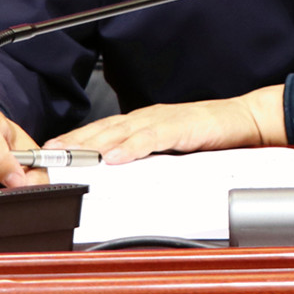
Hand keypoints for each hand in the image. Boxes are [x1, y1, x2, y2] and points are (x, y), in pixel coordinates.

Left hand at [47, 84, 285, 164]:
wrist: (244, 120)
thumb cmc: (209, 134)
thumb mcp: (171, 149)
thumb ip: (147, 158)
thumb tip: (119, 175)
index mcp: (142, 123)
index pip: (101, 132)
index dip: (75, 141)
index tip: (50, 154)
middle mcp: (146, 118)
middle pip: (103, 130)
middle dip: (74, 143)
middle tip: (49, 155)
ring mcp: (162, 120)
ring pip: (121, 131)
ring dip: (94, 145)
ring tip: (71, 156)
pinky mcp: (180, 127)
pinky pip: (151, 138)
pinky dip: (132, 147)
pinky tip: (116, 157)